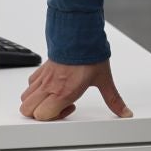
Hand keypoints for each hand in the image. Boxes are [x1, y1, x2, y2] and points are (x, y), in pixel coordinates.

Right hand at [17, 58, 132, 121]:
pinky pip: (30, 83)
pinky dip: (35, 89)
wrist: (80, 32)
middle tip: (58, 107)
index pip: (42, 115)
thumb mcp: (104, 79)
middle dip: (39, 114)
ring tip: (54, 97)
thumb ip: (113, 99)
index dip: (54, 118)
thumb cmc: (90, 54)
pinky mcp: (42, 69)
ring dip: (36, 102)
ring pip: (25, 97)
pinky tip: (51, 86)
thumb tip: (125, 112)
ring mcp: (44, 77)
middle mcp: (50, 86)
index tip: (70, 108)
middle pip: (27, 110)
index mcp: (63, 92)